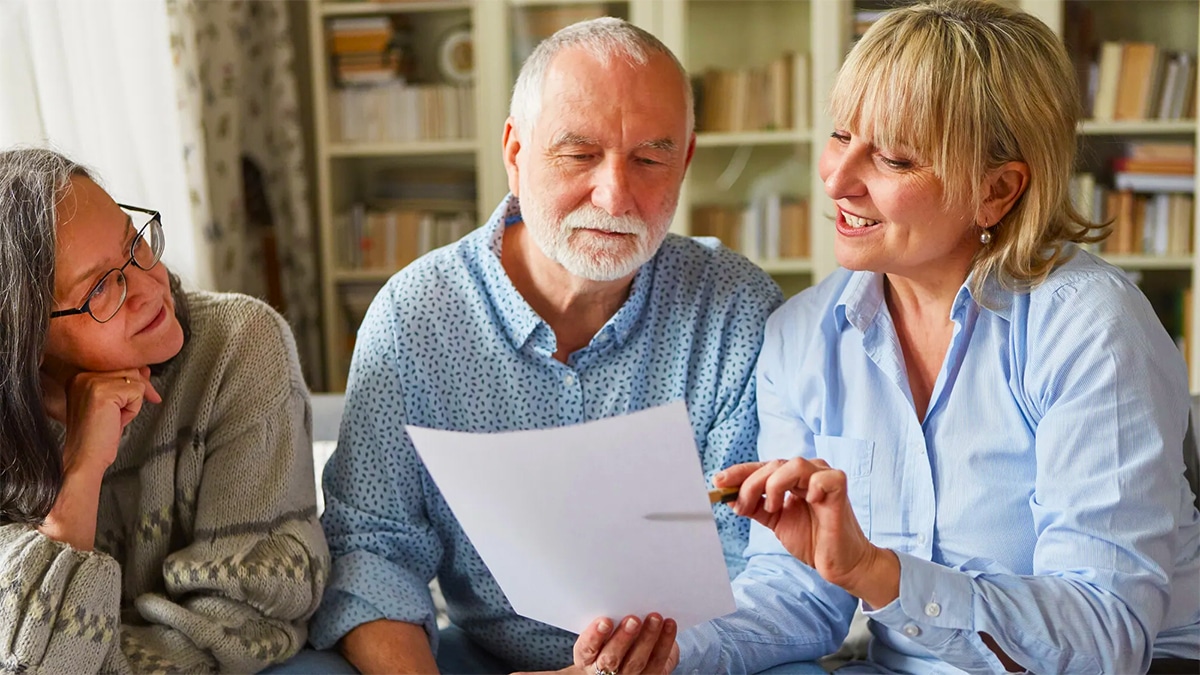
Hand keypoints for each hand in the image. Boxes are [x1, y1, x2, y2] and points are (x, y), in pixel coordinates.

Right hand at [41, 363, 160, 476]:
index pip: (119, 364)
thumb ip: (124, 383)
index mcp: (80, 376)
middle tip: (124, 413)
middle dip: (138, 391)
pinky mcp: (103, 392)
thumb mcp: (113, 404)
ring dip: (133, 402)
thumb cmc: (96, 436)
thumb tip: (144, 368)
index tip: (144, 393)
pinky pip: (137, 392)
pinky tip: (117, 420)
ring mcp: (91, 382)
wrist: (84, 459)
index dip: (135, 380)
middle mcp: (82, 376)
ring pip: (135, 379)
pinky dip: (134, 409)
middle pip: (129, 369)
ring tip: (114, 417)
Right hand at [514, 614, 677, 674]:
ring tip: (655, 617)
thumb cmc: (604, 642)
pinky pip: (658, 662)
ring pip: (637, 662)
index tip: (605, 620)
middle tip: (633, 618)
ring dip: (648, 639)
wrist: (618, 668)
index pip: (586, 650)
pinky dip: (665, 642)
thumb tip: (601, 591)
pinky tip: (669, 625)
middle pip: (611, 659)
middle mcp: (604, 672)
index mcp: (586, 658)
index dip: (594, 636)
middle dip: (623, 639)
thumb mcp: (594, 634)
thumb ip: (597, 619)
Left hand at [716, 460, 897, 604]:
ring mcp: (824, 479)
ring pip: (794, 465)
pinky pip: (826, 478)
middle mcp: (808, 473)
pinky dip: (814, 485)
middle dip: (750, 483)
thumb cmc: (812, 540)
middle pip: (773, 465)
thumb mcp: (775, 521)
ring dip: (774, 484)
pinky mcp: (840, 491)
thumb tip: (728, 497)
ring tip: (773, 507)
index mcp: (793, 478)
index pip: (763, 468)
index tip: (718, 482)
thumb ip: (755, 507)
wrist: (839, 564)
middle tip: (741, 505)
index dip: (739, 473)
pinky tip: (809, 500)